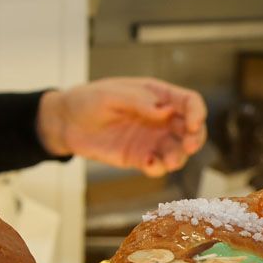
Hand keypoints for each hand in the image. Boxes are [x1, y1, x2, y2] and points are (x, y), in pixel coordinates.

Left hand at [37, 78, 206, 176]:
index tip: (193, 124)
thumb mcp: (110, 94)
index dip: (197, 112)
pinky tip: (149, 164)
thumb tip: (165, 111)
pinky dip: (158, 168)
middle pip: (191, 129)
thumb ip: (138, 101)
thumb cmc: (88, 100)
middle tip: (188, 146)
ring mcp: (152, 139)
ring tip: (169, 161)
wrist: (66, 122)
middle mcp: (161, 118)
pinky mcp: (140, 157)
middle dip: (195, 138)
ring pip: (178, 151)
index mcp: (158, 95)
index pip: (189, 102)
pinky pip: (157, 166)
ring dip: (179, 157)